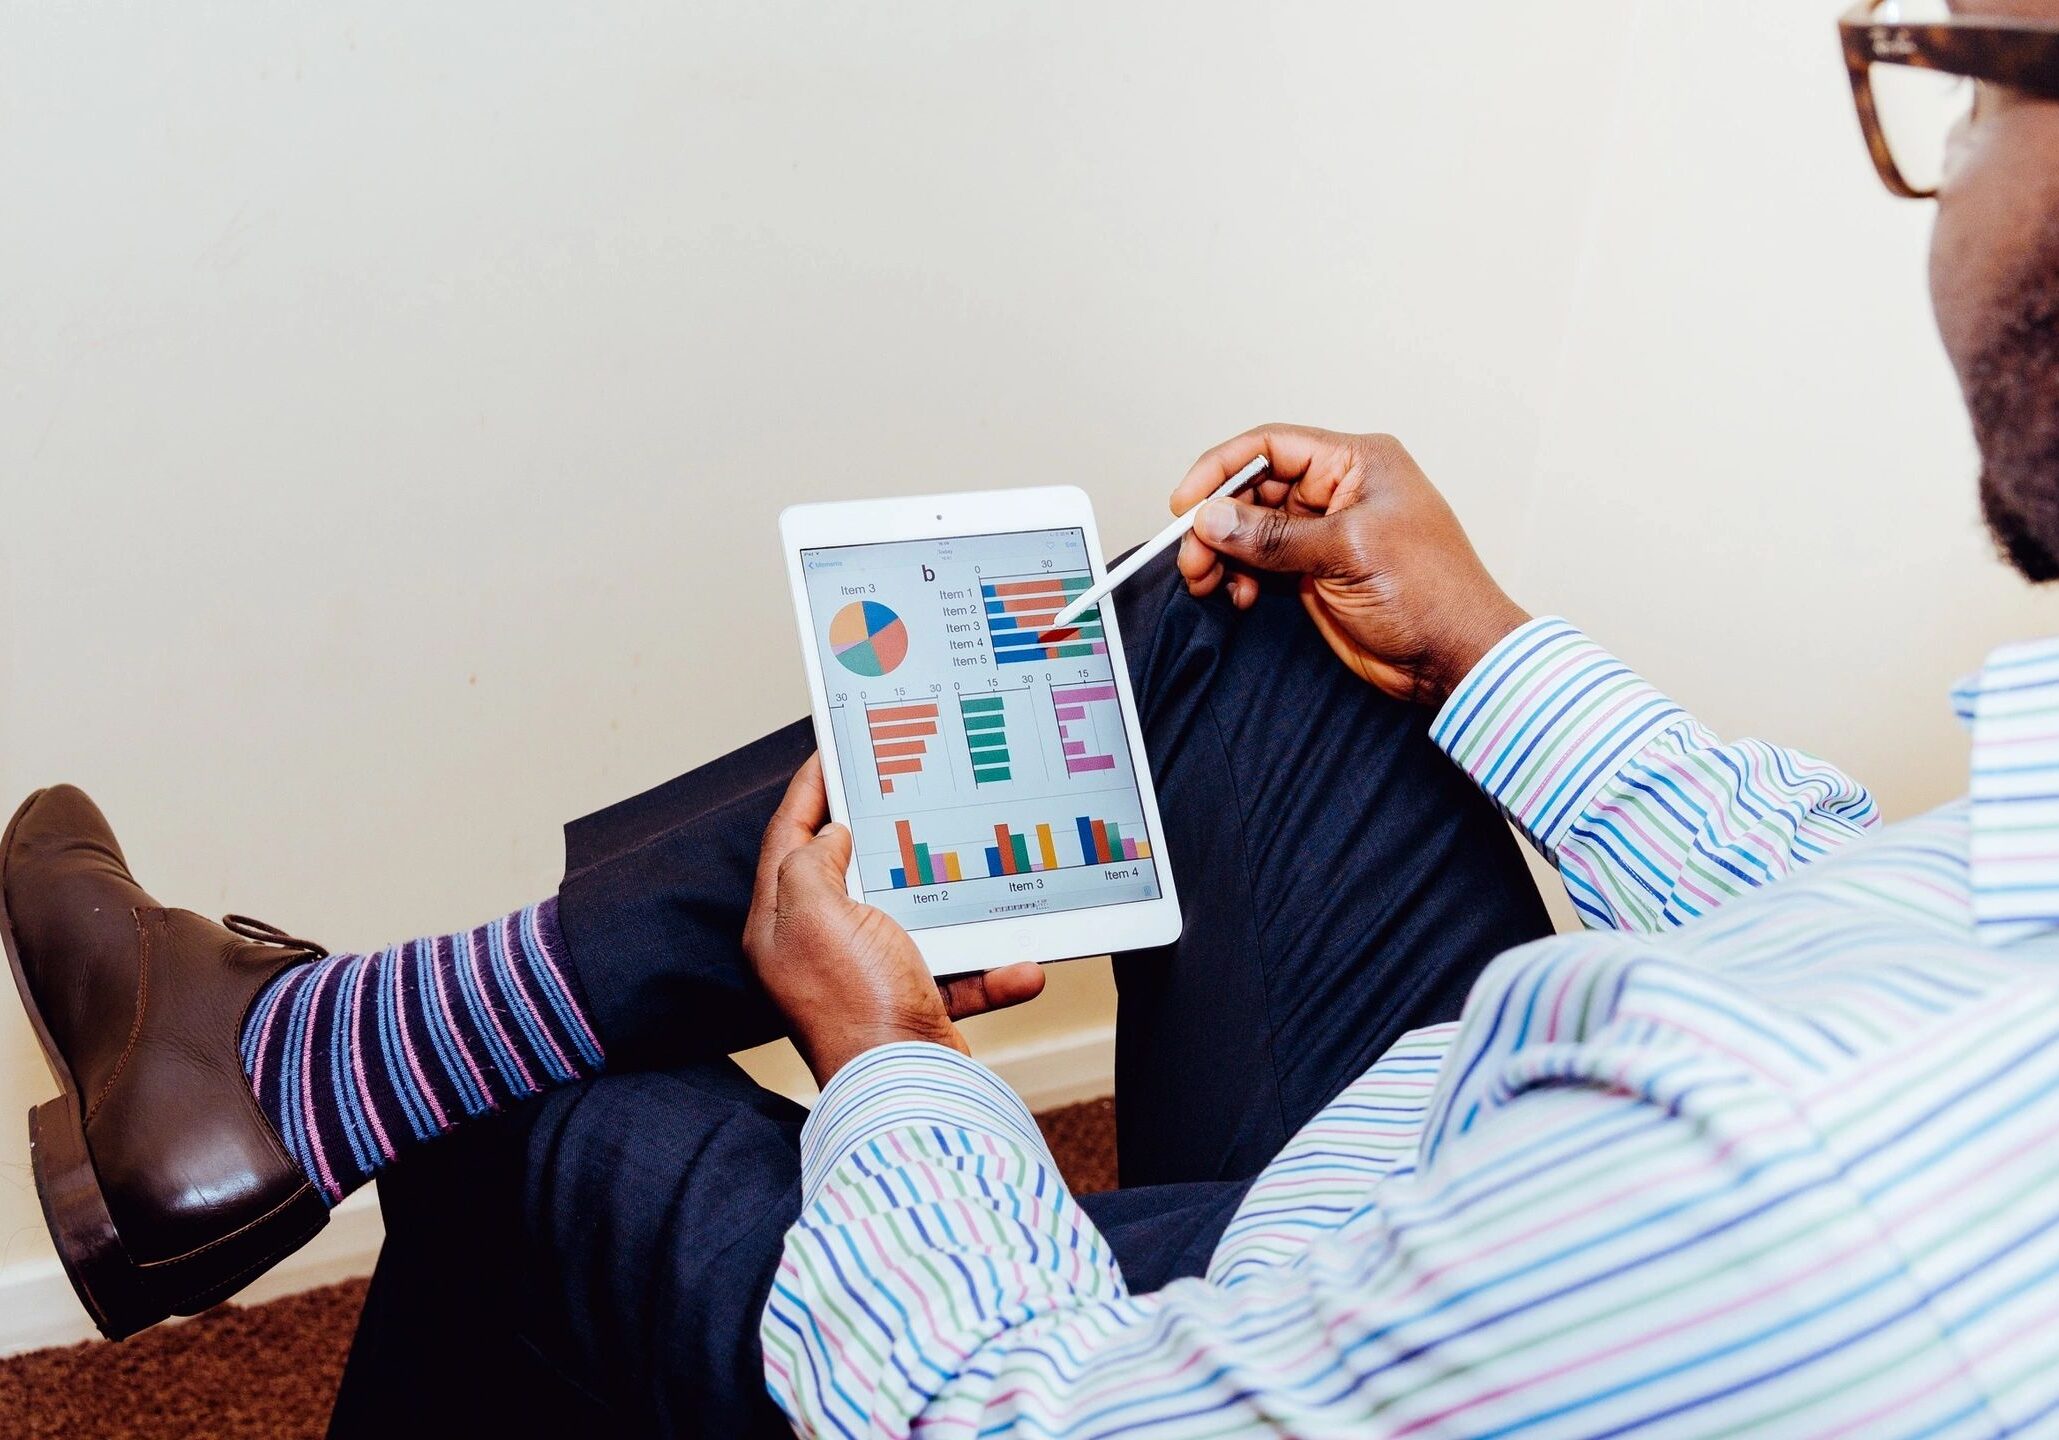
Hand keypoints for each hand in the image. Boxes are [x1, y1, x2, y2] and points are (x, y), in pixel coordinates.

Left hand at [742, 755, 1046, 1086]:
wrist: (906, 1092)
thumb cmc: (855, 1003)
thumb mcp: (817, 913)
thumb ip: (812, 863)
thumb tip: (832, 837)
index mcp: (781, 924)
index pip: (787, 838)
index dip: (809, 791)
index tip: (830, 751)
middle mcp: (817, 949)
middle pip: (846, 871)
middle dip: (880, 833)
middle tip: (904, 788)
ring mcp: (865, 976)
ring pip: (910, 916)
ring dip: (951, 903)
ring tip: (975, 865)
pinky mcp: (910, 1003)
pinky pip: (956, 971)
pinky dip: (989, 969)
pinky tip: (1019, 964)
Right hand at [1173, 425, 1530, 706]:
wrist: (1455, 657)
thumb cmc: (1431, 593)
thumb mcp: (1347, 552)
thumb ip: (1274, 536)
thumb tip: (1212, 519)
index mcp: (1356, 463)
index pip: (1272, 446)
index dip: (1222, 470)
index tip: (1186, 504)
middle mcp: (1338, 491)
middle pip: (1254, 489)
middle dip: (1217, 522)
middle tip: (1192, 556)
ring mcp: (1324, 533)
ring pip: (1251, 530)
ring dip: (1222, 553)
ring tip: (1207, 580)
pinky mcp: (1315, 572)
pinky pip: (1261, 563)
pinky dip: (1240, 577)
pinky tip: (1239, 596)